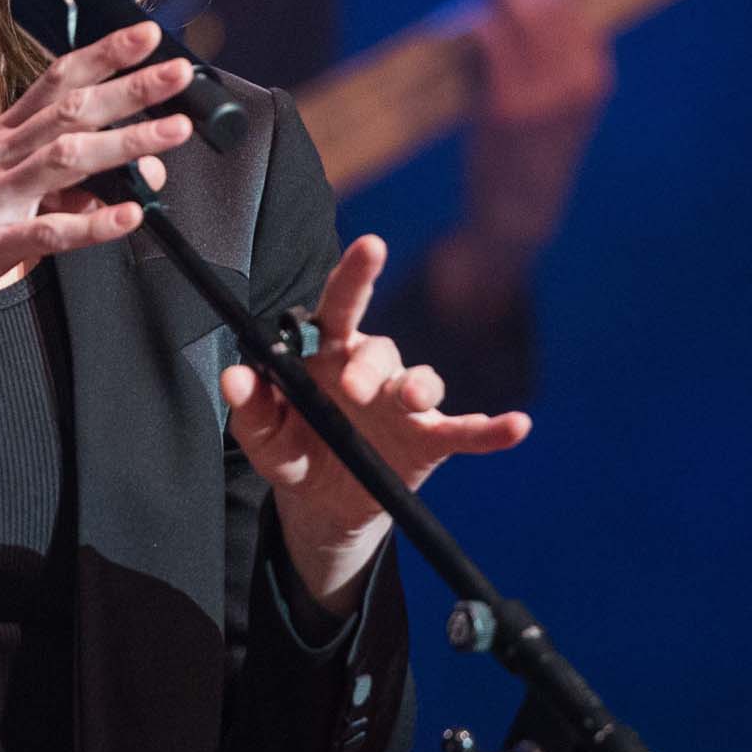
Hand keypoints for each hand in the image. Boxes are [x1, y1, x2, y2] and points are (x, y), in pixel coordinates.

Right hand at [0, 21, 191, 391]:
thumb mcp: (1, 199)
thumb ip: (60, 188)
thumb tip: (123, 182)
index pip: (55, 82)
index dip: (103, 55)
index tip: (146, 35)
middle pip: (70, 110)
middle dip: (129, 88)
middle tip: (177, 73)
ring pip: (66, 158)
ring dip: (126, 143)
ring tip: (172, 133)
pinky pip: (49, 232)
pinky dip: (93, 224)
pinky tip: (129, 216)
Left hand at [223, 233, 531, 614]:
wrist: (324, 506)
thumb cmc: (294, 452)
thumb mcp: (263, 439)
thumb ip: (250, 408)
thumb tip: (234, 377)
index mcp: (328, 356)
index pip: (339, 306)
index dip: (357, 275)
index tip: (372, 246)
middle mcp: (371, 370)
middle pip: (379, 349)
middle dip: (369, 366)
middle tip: (353, 391)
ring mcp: (405, 404)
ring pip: (421, 381)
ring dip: (418, 387)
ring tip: (410, 401)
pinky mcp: (430, 439)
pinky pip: (464, 430)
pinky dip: (492, 430)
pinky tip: (517, 426)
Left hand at [433, 0, 613, 327]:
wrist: (521, 214)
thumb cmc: (534, 153)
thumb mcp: (563, 107)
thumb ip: (553, 62)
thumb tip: (523, 1)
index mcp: (595, 77)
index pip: (578, 8)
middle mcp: (576, 81)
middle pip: (551, 3)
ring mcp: (541, 94)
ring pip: (522, 15)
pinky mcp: (505, 107)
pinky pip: (492, 42)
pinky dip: (479, 23)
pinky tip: (471, 20)